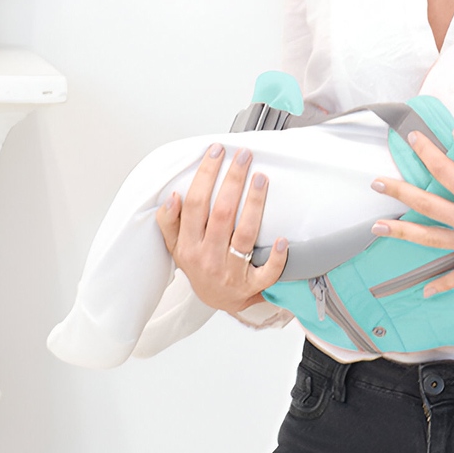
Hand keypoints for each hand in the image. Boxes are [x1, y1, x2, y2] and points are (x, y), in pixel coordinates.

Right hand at [156, 144, 288, 313]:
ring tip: (261, 178)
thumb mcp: (176, 246)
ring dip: (255, 204)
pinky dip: (276, 257)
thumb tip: (172, 196)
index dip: (205, 176)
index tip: (216, 152)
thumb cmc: (200, 266)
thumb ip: (170, 222)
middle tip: (244, 156)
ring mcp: (231, 271)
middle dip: (233, 180)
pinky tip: (283, 239)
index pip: (195, 204)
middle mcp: (209, 257)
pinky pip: (266, 272)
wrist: (220, 300)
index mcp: (188, 246)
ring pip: (245, 234)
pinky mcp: (252, 285)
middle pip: (222, 213)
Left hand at [371, 129, 453, 295]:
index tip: (412, 138)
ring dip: (402, 233)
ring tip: (377, 228)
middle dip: (398, 192)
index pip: (443, 169)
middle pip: (425, 205)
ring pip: (431, 239)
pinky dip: (442, 285)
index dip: (426, 151)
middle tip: (375, 183)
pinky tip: (426, 292)